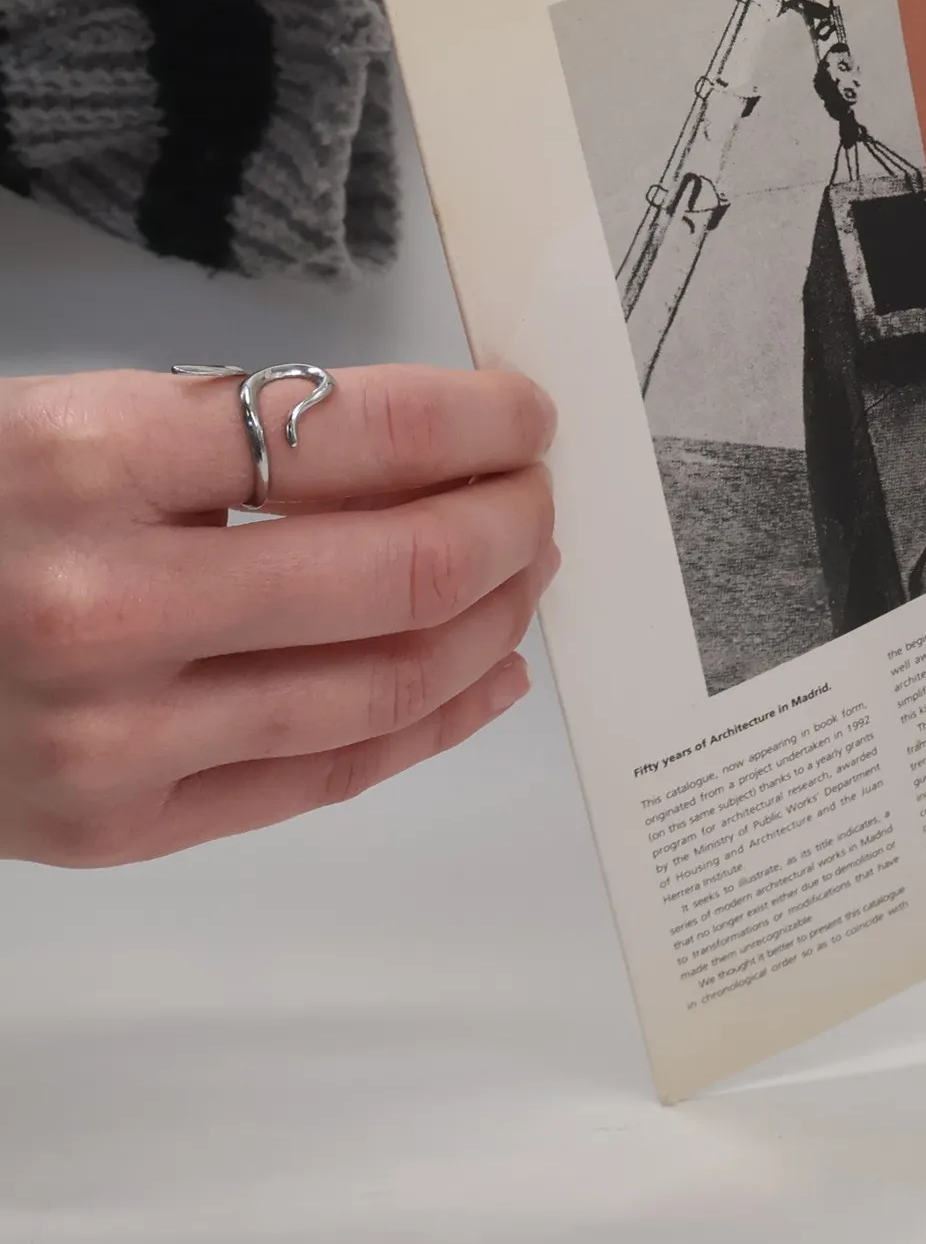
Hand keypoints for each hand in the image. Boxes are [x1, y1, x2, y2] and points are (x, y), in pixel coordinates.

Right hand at [0, 365, 556, 866]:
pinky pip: (327, 775)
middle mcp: (103, 605)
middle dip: (510, 521)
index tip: (527, 415)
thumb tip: (430, 447)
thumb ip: (232, 434)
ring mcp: (112, 736)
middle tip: (542, 493)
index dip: (481, 423)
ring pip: (386, 680)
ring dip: (493, 618)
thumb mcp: (66, 420)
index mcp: (84, 460)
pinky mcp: (116, 828)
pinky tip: (490, 674)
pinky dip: (437, 720)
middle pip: (401, 568)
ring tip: (527, 572)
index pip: (362, 434)